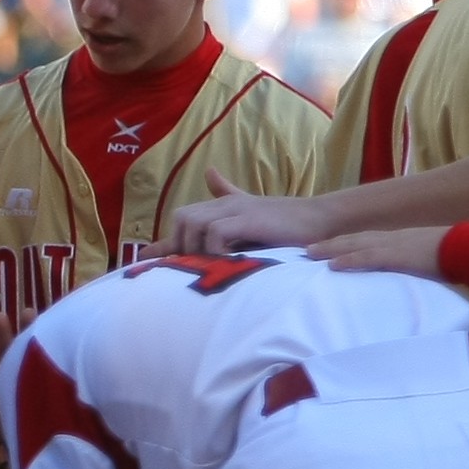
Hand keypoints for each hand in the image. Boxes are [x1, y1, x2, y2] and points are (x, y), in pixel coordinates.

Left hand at [169, 183, 329, 255]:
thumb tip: (210, 201)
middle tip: (192, 267)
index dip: (165, 242)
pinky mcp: (250, 218)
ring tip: (208, 265)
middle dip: (179, 244)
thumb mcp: (253, 224)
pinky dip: (214, 249)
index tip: (146, 261)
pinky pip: (216, 231)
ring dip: (194, 247)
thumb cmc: (288, 227)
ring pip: (193, 221)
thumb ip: (230, 222)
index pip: (184, 219)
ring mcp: (238, 209)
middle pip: (182, 216)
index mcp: (224, 206)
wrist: (323, 220)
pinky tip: (226, 261)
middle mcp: (226, 204)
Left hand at [317, 224, 452, 278]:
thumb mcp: (432, 261)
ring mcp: (395, 245)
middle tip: (308, 249)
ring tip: (310, 253)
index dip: (348, 243)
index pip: (370, 240)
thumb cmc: (458, 257)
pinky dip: (349, 259)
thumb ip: (417, 268)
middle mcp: (395, 238)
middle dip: (332, 243)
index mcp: (403, 240)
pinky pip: (369, 257)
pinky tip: (332, 265)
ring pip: (356, 244)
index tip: (329, 248)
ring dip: (332, 249)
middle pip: (356, 239)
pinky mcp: (398, 255)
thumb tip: (411, 281)